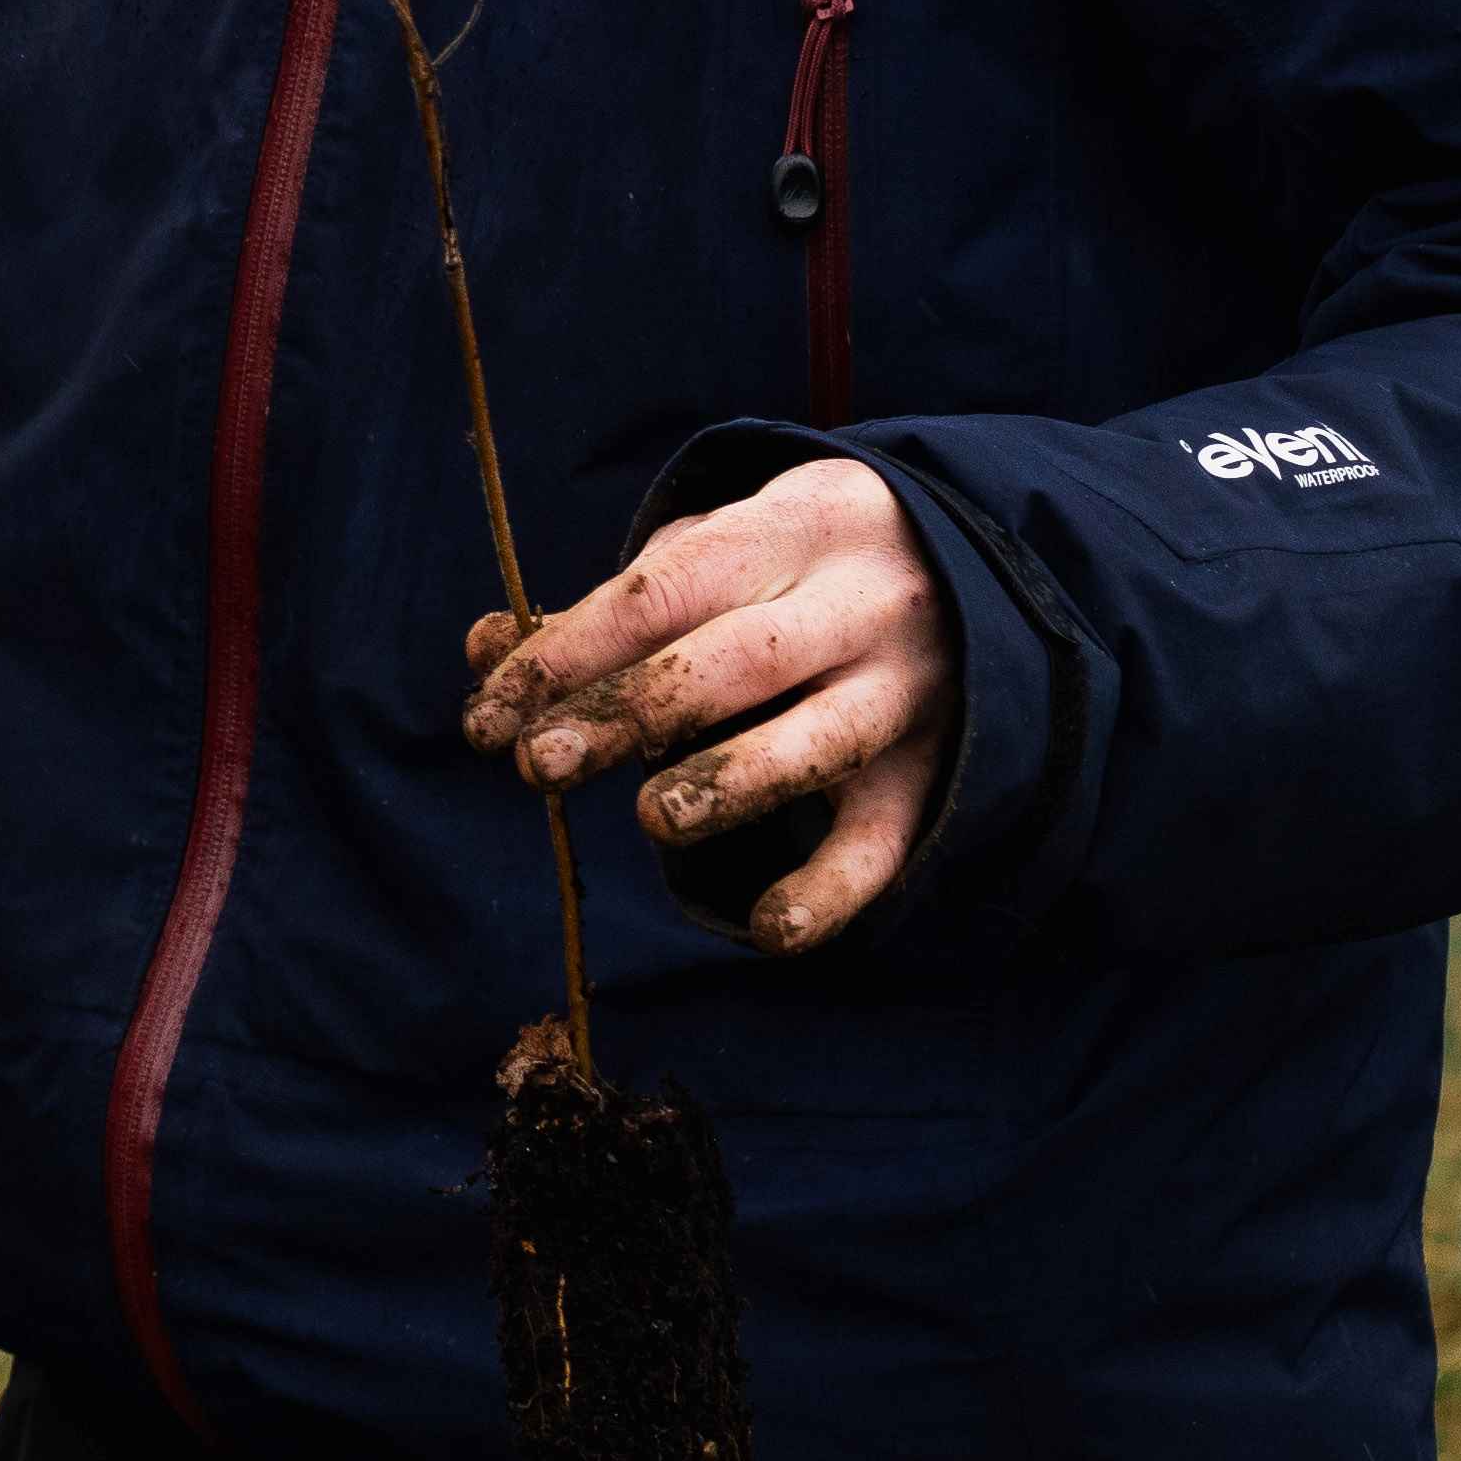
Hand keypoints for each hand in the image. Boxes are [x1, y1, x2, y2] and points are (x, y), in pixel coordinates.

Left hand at [458, 458, 959, 953]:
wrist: (975, 553)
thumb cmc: (792, 563)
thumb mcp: (712, 550)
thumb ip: (603, 608)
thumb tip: (485, 649)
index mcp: (787, 530)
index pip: (663, 590)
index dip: (569, 653)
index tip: (490, 715)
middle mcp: (857, 604)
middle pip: (739, 658)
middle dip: (632, 709)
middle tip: (540, 763)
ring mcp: (907, 688)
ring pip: (825, 736)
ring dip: (736, 779)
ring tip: (656, 818)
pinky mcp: (938, 768)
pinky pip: (890, 836)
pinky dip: (834, 886)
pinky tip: (770, 929)